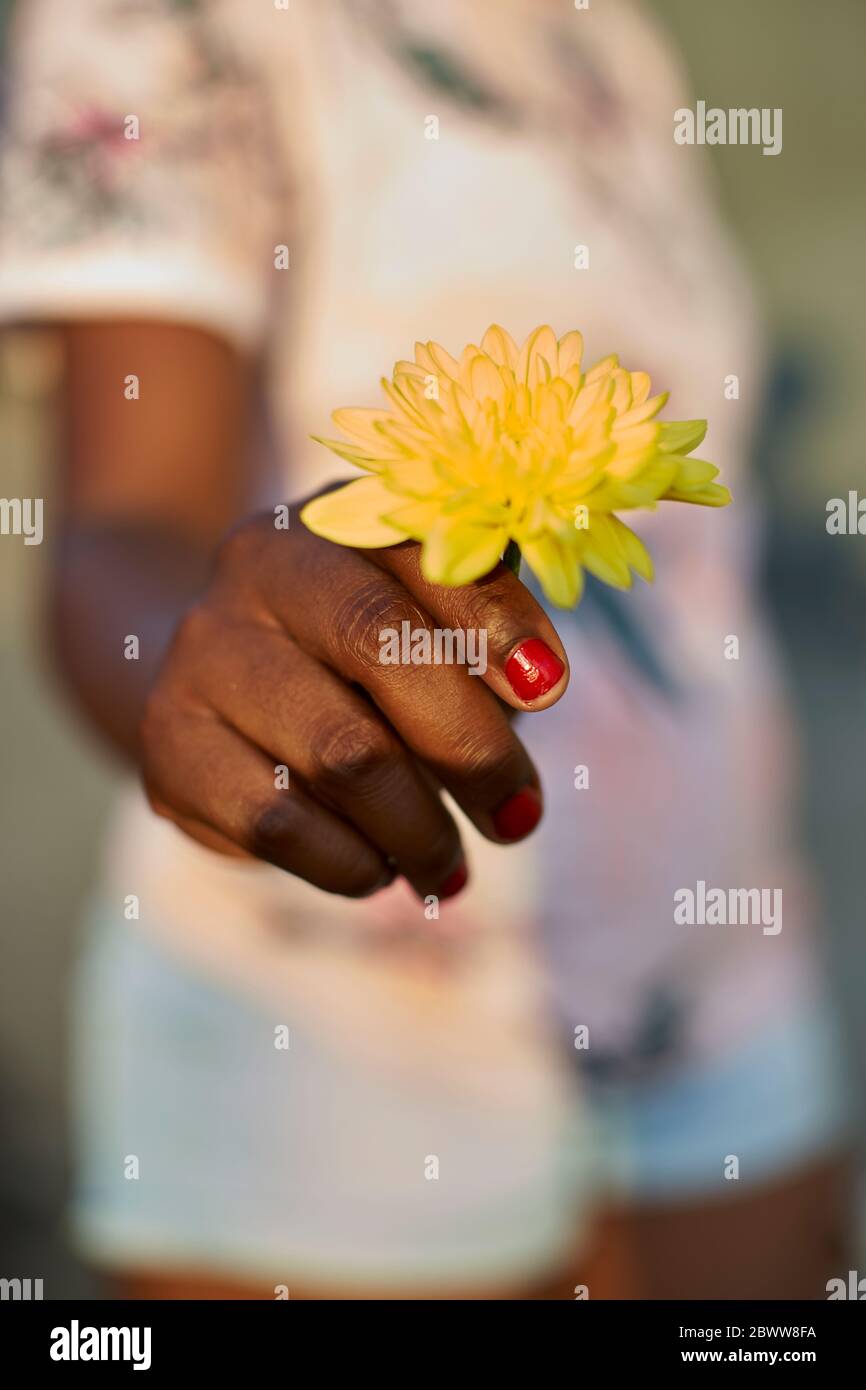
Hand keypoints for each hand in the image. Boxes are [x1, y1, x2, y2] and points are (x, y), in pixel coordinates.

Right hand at [140, 495, 568, 901]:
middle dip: (472, 747)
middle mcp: (257, 571)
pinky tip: (375, 868)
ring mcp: (203, 657)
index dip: (494, 621)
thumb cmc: (354, 655)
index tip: (549, 691)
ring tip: (449, 867)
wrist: (211, 685)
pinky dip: (349, 862)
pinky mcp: (170, 746)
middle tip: (519, 817)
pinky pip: (278, 822)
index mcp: (336, 521)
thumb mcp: (423, 617)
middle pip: (379, 647)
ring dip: (418, 828)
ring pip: (338, 752)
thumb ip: (483, 627)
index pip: (425, 554)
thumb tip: (538, 684)